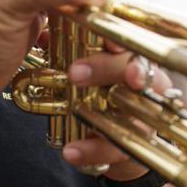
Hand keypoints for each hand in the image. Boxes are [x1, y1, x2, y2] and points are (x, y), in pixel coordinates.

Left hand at [60, 46, 172, 178]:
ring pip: (135, 113)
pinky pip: (118, 149)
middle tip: (75, 73)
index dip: (118, 37)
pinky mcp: (136, 146)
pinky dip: (93, 149)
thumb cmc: (100, 94)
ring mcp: (145, 116)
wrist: (114, 143)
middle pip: (138, 70)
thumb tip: (39, 36)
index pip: (131, 40)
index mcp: (134, 57)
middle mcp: (147, 84)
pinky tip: (71, 151)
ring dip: (102, 115)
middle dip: (107, 69)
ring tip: (74, 113)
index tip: (102, 36)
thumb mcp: (85, 70)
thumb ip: (66, 51)